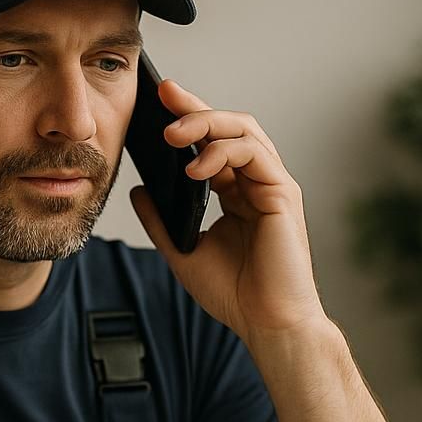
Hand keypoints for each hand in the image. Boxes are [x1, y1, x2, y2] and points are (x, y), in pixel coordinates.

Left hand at [130, 78, 326, 345]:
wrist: (266, 325)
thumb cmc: (235, 295)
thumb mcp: (183, 252)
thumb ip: (161, 221)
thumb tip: (138, 190)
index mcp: (236, 193)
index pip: (212, 143)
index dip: (189, 117)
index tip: (158, 98)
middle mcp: (256, 183)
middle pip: (231, 125)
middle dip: (196, 106)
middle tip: (163, 96)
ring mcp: (272, 186)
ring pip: (245, 130)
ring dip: (206, 125)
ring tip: (171, 136)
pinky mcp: (283, 194)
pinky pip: (254, 154)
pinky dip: (223, 152)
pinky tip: (194, 169)